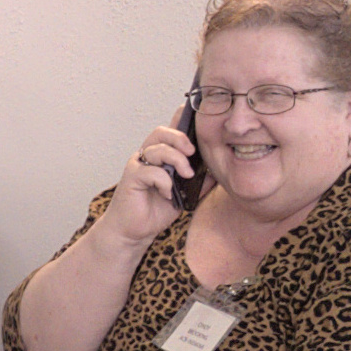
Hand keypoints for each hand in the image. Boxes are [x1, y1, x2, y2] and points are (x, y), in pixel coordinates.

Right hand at [104, 116, 201, 247]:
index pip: (169, 131)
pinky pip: (152, 171)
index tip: (197, 123)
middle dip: (180, 138)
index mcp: (160, 156)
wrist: (134, 231)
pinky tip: (168, 194)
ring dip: (177, 160)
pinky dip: (165, 182)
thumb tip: (218, 172)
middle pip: (161, 132)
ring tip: (186, 176)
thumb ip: (199, 181)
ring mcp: (138, 166)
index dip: (180, 120)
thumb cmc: (155, 210)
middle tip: (192, 153)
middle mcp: (147, 157)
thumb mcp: (185, 194)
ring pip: (157, 149)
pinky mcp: (132, 178)